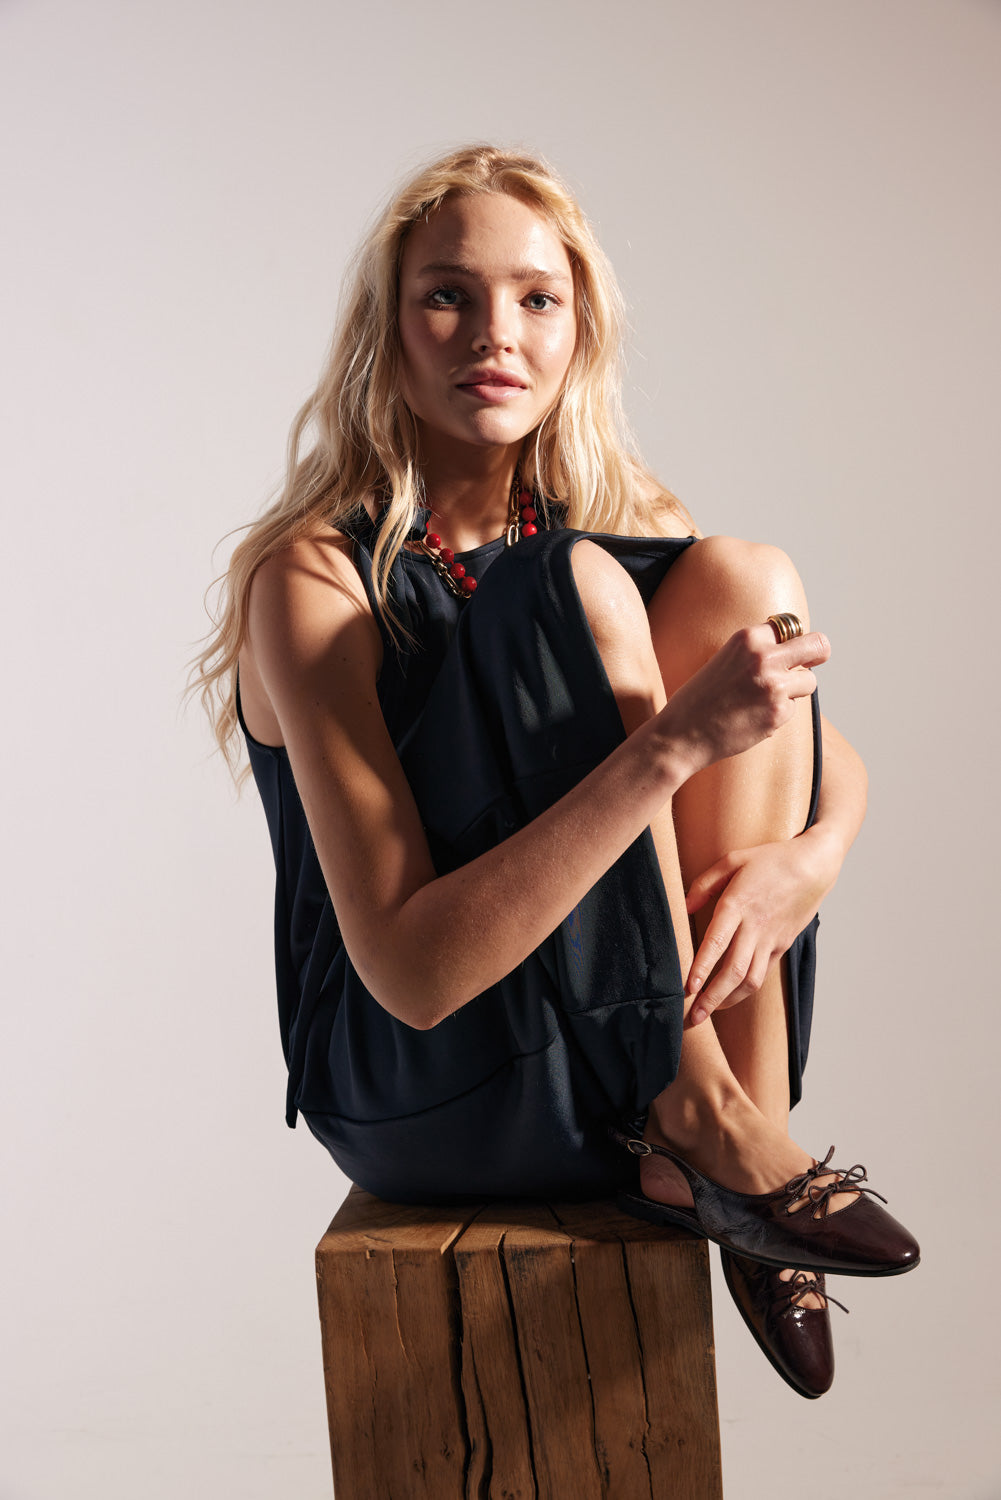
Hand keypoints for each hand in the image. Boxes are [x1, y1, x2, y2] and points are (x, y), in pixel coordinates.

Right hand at [658, 624, 829, 779]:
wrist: (681, 733)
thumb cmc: (701, 698)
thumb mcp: (726, 660)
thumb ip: (757, 652)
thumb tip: (796, 651)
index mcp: (748, 638)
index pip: (791, 626)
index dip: (793, 641)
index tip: (793, 651)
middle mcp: (764, 657)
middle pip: (818, 645)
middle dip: (819, 654)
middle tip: (814, 662)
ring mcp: (774, 685)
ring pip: (809, 681)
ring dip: (794, 691)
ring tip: (763, 700)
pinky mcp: (778, 713)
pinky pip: (793, 709)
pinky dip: (778, 715)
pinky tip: (752, 718)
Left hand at [684, 828, 842, 1025]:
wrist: (813, 867)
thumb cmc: (770, 860)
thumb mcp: (733, 860)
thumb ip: (705, 883)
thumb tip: (684, 907)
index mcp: (738, 904)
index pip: (717, 943)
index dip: (702, 968)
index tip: (688, 988)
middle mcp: (755, 927)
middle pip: (733, 971)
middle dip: (712, 997)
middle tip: (693, 1017)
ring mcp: (770, 939)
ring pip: (750, 980)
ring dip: (728, 1000)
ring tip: (709, 1013)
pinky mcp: (781, 945)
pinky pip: (762, 974)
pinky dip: (745, 989)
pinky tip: (730, 996)